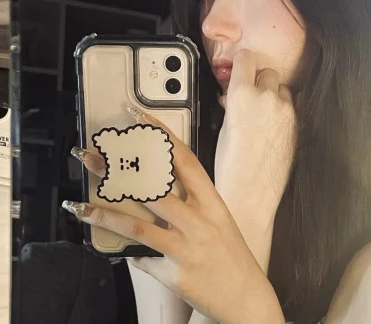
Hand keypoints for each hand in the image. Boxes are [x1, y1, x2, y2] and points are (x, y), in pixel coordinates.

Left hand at [64, 111, 284, 323]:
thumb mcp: (217, 220)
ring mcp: (187, 247)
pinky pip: (143, 257)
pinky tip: (112, 244)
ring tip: (81, 203)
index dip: (161, 136)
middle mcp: (200, 220)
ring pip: (140, 224)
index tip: (139, 118)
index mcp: (212, 202)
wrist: (246, 296)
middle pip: (156, 187)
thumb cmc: (231, 254)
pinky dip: (127, 250)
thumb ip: (190, 203)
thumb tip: (156, 190)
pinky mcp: (175, 272)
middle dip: (122, 167)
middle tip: (95, 153)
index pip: (184, 160)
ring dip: (108, 212)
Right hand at [215, 51, 297, 270]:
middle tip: (250, 94)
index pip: (246, 58)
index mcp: (241, 95)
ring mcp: (285, 110)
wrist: (251, 191)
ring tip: (262, 111)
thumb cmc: (230, 165)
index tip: (240, 68)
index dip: (242, 63)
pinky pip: (291, 105)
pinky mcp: (296, 123)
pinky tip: (272, 125)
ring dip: (272, 93)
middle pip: (267, 71)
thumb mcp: (224, 127)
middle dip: (258, 79)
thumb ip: (234, 103)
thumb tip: (235, 95)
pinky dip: (282, 108)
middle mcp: (266, 97)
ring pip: (281, 87)